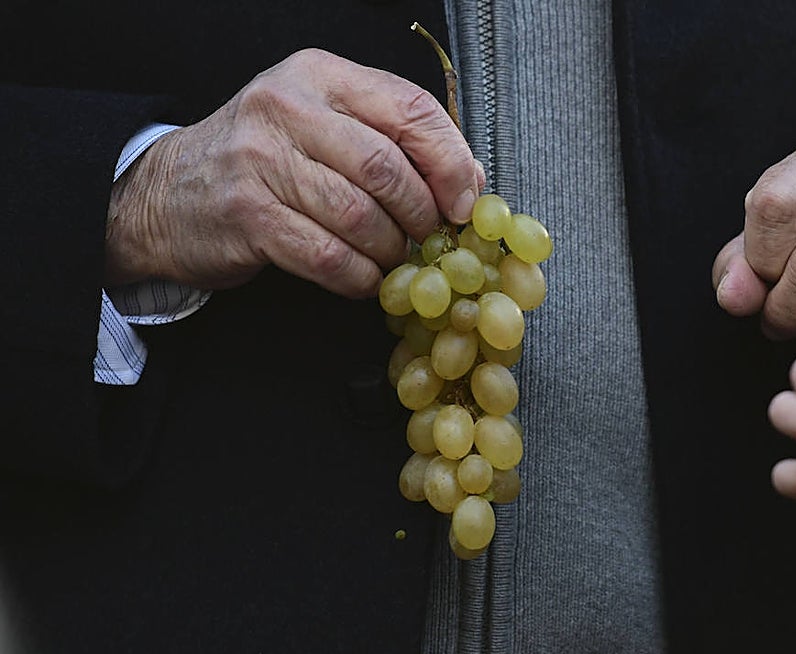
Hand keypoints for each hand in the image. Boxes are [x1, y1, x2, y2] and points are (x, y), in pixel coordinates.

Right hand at [105, 48, 483, 297]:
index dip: (450, 160)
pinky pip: (327, 255)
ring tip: (395, 259)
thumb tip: (469, 179)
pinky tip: (364, 278)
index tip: (463, 200)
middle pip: (386, 167)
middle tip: (430, 238)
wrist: (170, 193)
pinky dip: (358, 276)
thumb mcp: (324, 126)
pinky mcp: (247, 215)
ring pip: (360, 215)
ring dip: (391, 250)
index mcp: (320, 77)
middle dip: (421, 214)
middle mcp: (287, 108)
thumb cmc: (264, 160)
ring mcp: (261, 161)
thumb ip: (392, 140)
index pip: (409, 108)